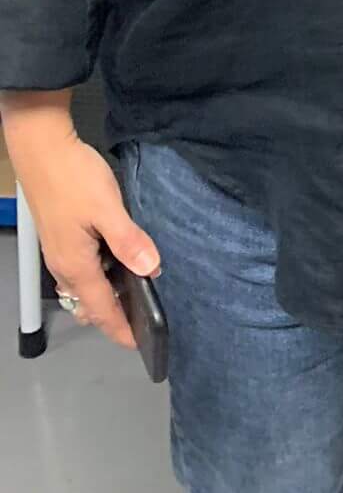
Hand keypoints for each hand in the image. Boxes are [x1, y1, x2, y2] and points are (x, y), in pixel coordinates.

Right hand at [10, 130, 159, 349]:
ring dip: (107, 294)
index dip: (121, 329)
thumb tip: (151, 270)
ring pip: (85, 286)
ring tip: (137, 291)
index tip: (140, 343)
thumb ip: (129, 241)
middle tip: (145, 316)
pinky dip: (100, 275)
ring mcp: (59, 252)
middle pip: (90, 303)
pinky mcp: (60, 236)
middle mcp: (64, 266)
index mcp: (76, 266)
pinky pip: (81, 269)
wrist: (43, 148)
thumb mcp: (108, 209)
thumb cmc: (74, 178)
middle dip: (115, 315)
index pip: (101, 310)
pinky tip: (119, 260)